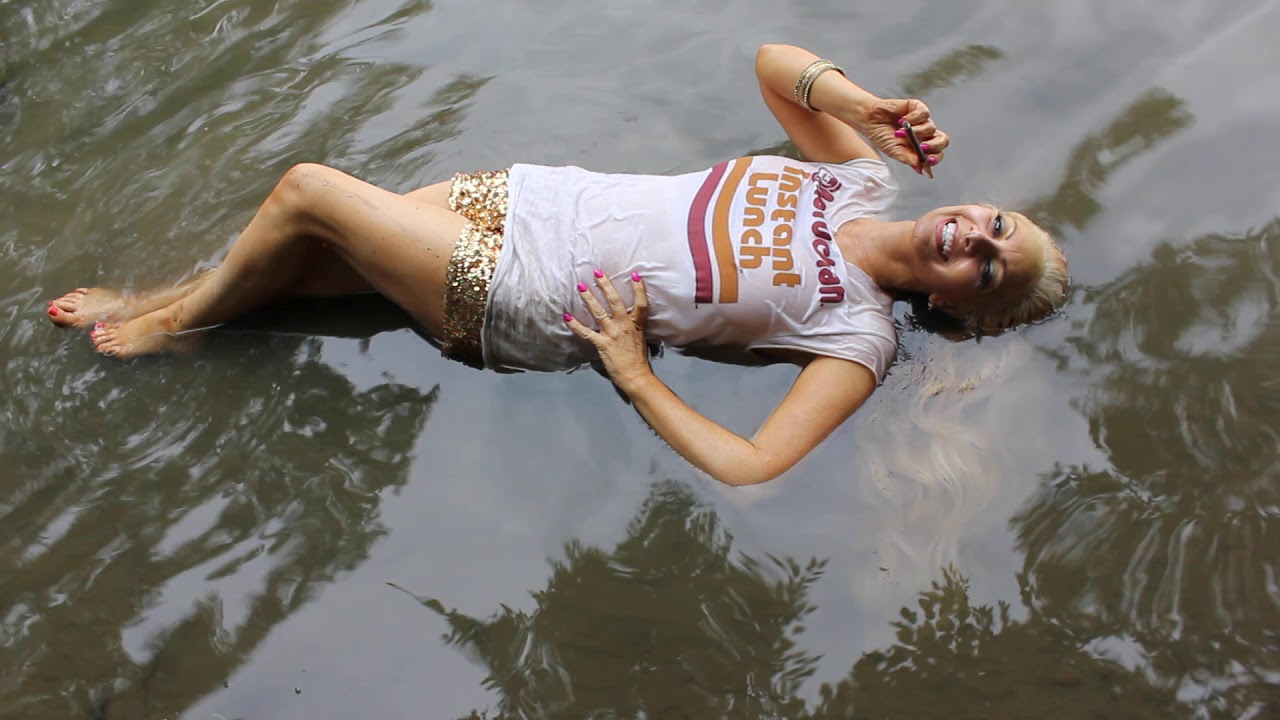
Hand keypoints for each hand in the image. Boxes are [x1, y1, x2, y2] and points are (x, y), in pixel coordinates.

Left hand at [564, 270, 651, 387]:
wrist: (636, 376)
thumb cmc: (639, 361)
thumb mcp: (641, 339)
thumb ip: (634, 328)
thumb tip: (628, 321)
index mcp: (636, 324)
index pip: (640, 303)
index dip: (639, 289)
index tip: (635, 275)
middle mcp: (624, 325)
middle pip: (615, 301)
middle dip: (605, 285)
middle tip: (597, 273)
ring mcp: (612, 334)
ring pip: (598, 312)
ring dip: (588, 298)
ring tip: (581, 287)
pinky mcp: (602, 344)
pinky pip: (586, 332)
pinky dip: (575, 325)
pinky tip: (567, 317)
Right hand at [853, 97, 948, 177]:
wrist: (870, 120)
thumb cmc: (881, 137)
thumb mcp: (894, 151)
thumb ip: (909, 159)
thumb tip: (922, 169)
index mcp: (920, 148)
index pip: (936, 154)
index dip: (936, 158)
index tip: (929, 160)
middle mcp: (924, 135)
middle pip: (942, 140)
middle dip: (934, 146)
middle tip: (923, 148)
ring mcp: (922, 121)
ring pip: (931, 128)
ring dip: (915, 132)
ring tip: (899, 133)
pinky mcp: (917, 108)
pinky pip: (924, 114)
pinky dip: (913, 118)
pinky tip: (901, 120)